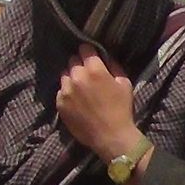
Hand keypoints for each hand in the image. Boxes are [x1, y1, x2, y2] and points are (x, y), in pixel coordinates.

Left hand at [56, 44, 140, 162]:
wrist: (111, 136)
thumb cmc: (121, 110)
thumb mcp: (125, 84)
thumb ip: (114, 67)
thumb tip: (105, 58)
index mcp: (95, 70)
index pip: (84, 49)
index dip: (88, 51)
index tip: (91, 56)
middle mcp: (77, 77)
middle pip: (72, 61)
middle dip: (80, 64)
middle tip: (87, 74)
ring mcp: (66, 91)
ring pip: (65, 75)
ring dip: (72, 78)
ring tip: (80, 88)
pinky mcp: (60, 103)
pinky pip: (61, 91)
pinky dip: (67, 93)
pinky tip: (77, 101)